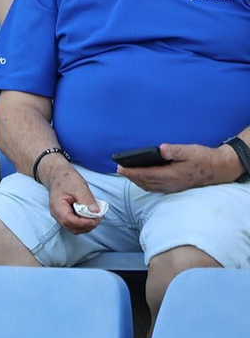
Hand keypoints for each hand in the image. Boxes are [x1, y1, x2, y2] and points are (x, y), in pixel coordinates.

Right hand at [44, 161, 102, 233]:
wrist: (58, 175)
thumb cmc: (66, 179)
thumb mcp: (78, 186)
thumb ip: (87, 199)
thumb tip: (96, 212)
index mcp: (58, 207)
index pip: (70, 221)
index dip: (84, 222)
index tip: (96, 217)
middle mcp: (58, 215)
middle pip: (73, 228)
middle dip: (88, 225)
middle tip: (99, 216)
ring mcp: (61, 217)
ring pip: (76, 228)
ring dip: (88, 225)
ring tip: (96, 215)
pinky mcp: (67, 216)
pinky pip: (77, 224)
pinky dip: (86, 222)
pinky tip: (92, 215)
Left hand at [118, 143, 238, 192]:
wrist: (218, 169)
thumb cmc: (203, 158)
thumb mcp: (190, 151)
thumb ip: (175, 151)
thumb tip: (161, 149)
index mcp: (172, 175)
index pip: (146, 174)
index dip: (131, 172)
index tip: (119, 168)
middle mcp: (170, 183)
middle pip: (145, 182)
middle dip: (130, 176)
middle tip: (118, 169)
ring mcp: (173, 187)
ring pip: (149, 186)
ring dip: (137, 181)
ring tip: (127, 174)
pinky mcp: (175, 187)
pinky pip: (156, 188)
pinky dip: (145, 184)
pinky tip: (142, 179)